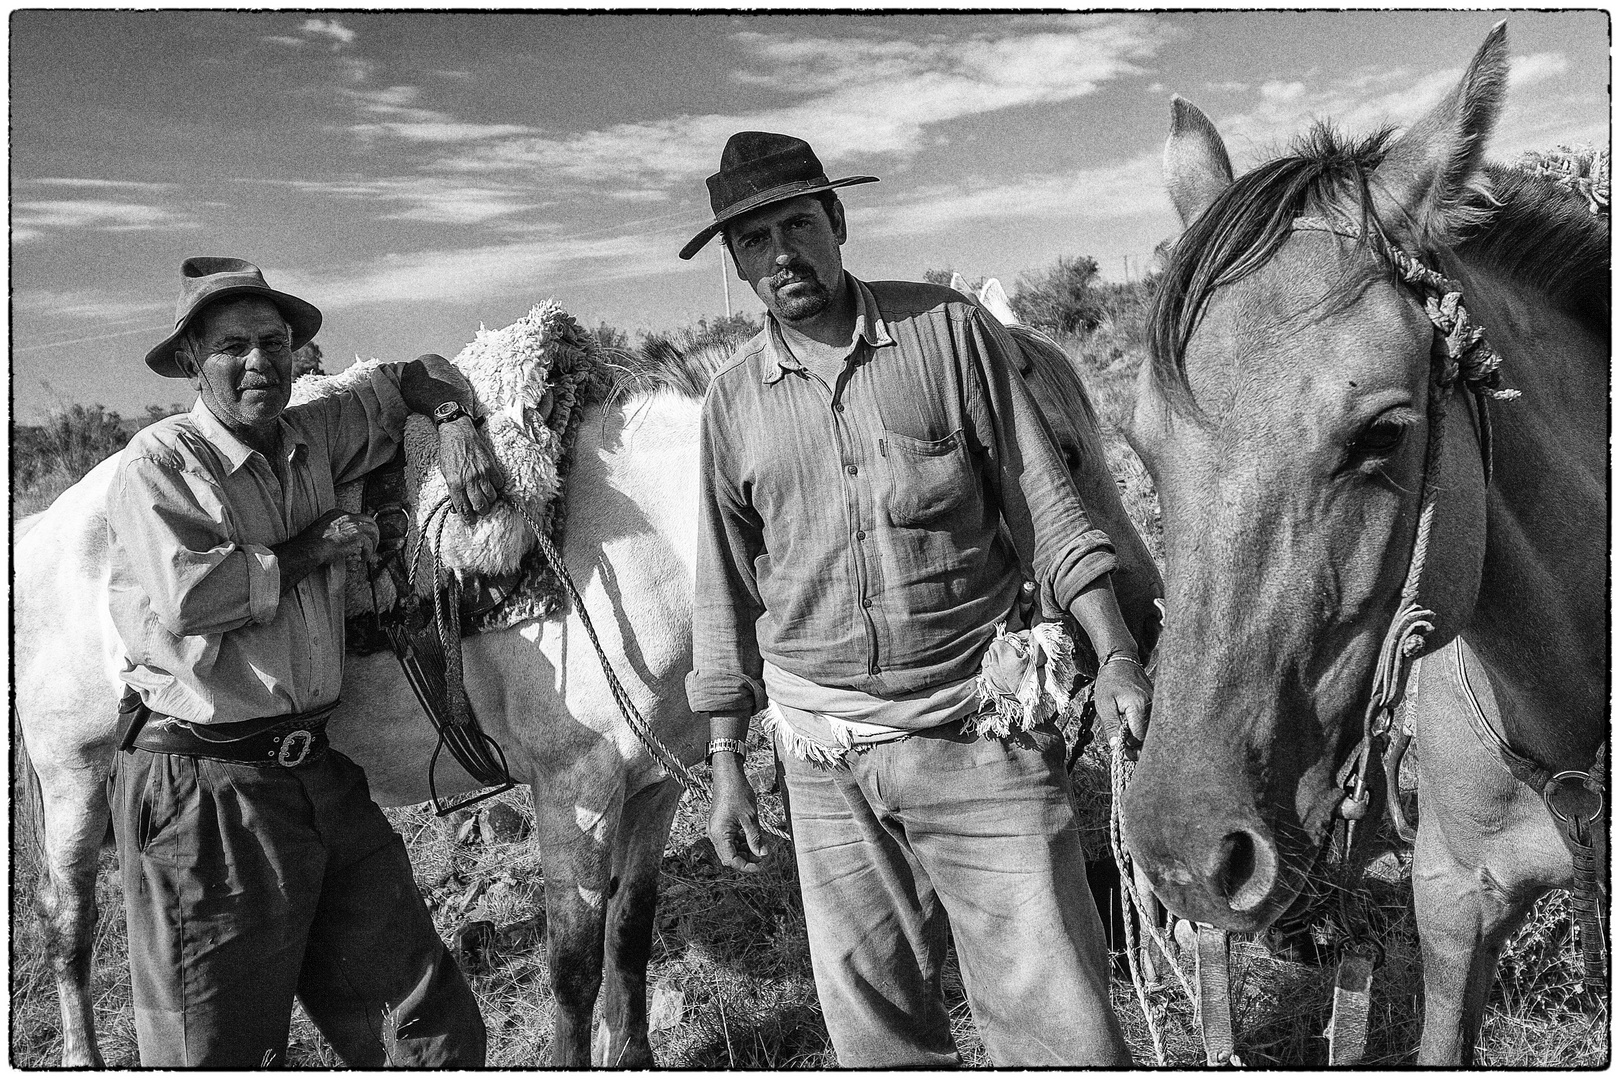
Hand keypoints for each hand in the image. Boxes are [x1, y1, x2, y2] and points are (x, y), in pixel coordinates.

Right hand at [298, 508, 378, 564]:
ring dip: (373, 543)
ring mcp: (353, 525)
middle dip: (373, 533)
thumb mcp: (321, 532)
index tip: (362, 537)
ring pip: (373, 531)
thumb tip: (343, 543)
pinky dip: (367, 553)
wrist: (309, 548)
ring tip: (368, 553)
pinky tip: (362, 559)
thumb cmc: (310, 544)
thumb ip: (334, 533)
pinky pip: (369, 544)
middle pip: (369, 521)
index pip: (357, 517)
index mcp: (337, 514)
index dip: (362, 528)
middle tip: (371, 544)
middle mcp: (347, 517)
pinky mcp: (357, 536)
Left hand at [436, 417, 502, 517]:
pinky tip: (492, 484)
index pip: (463, 508)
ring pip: (492, 496)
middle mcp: (469, 481)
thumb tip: (458, 505)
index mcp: (455, 484)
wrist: (457, 433)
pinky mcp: (491, 466)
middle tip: (481, 510)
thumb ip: (453, 490)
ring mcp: (482, 474)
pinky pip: (498, 483)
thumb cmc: (449, 452)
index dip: (468, 518)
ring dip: (490, 500)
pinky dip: (496, 486)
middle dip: (482, 511)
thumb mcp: (446, 473)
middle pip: (481, 506)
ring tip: (486, 497)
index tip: (471, 521)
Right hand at [708, 755, 767, 872]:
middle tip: (763, 855)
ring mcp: (716, 829)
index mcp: (719, 834)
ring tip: (760, 845)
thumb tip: (762, 854)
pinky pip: (729, 839)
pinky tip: (752, 837)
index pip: (731, 860)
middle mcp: (714, 834)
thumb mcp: (750, 818)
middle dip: (746, 858)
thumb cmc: (738, 793)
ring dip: (744, 850)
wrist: (728, 775)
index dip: (746, 866)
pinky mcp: (719, 823)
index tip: (761, 865)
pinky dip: (740, 841)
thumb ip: (755, 838)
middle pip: (729, 856)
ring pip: (729, 848)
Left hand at [1095, 655, 1151, 760]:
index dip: (1130, 747)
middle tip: (1123, 748)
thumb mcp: (1104, 705)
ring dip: (1140, 738)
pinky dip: (1143, 729)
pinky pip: (1152, 723)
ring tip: (1126, 737)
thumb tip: (1116, 747)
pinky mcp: (1157, 704)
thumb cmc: (1110, 680)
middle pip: (1149, 737)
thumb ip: (1111, 727)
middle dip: (1136, 746)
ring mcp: (1156, 705)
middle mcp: (1152, 707)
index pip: (1140, 737)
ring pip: (1152, 731)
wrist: (1120, 661)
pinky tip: (1133, 728)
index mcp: (1139, 706)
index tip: (1120, 750)